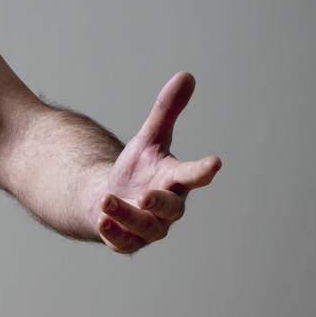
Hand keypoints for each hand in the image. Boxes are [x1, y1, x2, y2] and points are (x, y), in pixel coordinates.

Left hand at [95, 71, 222, 254]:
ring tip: (107, 201)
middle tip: (147, 195)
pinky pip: (122, 241)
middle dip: (159, 202)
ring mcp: (148, 227)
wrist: (110, 198)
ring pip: (144, 226)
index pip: (194, 175)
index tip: (215, 163)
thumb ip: (166, 111)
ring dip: (127, 214)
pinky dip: (113, 232)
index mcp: (175, 180)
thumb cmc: (137, 169)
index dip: (203, 170)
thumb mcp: (149, 138)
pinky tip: (100, 220)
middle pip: (170, 207)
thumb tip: (186, 75)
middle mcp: (166, 206)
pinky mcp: (128, 241)